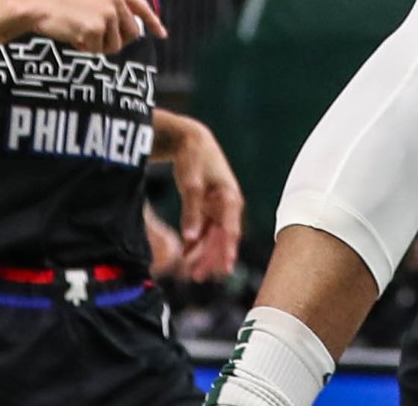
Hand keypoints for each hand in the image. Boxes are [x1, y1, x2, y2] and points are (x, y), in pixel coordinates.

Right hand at [1, 0, 167, 52]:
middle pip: (132, 32)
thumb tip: (128, 25)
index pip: (141, 6)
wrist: (37, 5)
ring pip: (115, 45)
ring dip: (98, 46)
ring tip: (80, 33)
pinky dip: (86, 49)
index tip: (162, 34)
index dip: (153, 22)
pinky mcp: (97, 28)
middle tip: (96, 40)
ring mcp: (108, 13)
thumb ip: (109, 2)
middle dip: (117, 41)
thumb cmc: (58, 1)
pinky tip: (73, 37)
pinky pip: (97, 50)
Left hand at [165, 122, 245, 281]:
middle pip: (221, 237)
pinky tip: (187, 255)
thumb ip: (191, 211)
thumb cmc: (194, 158)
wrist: (190, 140)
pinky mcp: (208, 206)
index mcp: (230, 198)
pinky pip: (204, 229)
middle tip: (198, 278)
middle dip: (211, 258)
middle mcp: (227, 205)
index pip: (230, 229)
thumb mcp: (192, 183)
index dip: (227, 250)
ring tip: (191, 272)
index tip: (225, 269)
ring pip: (212, 236)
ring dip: (203, 253)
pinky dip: (196, 242)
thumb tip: (190, 239)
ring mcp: (218, 206)